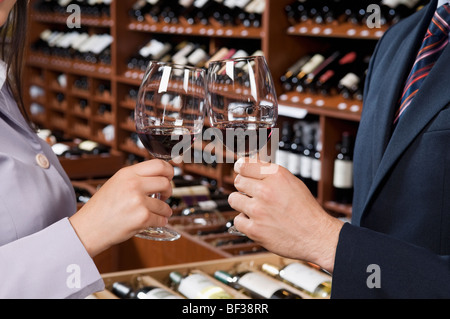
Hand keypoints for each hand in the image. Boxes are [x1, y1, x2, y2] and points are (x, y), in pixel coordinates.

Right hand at [69, 159, 173, 257]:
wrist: (88, 229)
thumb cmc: (101, 209)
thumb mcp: (116, 183)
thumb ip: (135, 178)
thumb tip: (160, 176)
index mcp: (127, 173)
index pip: (158, 164)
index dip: (169, 171)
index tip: (169, 177)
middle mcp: (133, 184)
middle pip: (165, 182)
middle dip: (169, 191)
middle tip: (164, 196)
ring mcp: (138, 201)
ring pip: (165, 205)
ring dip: (164, 211)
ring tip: (157, 213)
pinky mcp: (142, 217)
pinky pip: (161, 219)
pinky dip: (160, 222)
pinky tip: (153, 222)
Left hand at [228, 158, 343, 271]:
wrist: (316, 236)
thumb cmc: (307, 211)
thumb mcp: (293, 183)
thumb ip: (271, 175)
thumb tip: (252, 167)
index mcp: (276, 176)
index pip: (244, 164)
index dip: (241, 168)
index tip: (240, 170)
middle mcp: (266, 190)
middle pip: (238, 181)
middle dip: (243, 186)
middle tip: (251, 193)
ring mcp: (258, 210)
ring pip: (233, 199)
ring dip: (241, 203)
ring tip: (254, 208)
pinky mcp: (254, 229)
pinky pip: (237, 220)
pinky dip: (244, 222)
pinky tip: (256, 222)